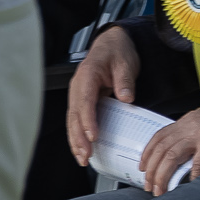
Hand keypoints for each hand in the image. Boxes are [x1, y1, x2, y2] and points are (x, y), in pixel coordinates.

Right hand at [67, 26, 140, 164]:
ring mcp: (77, 94)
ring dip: (76, 141)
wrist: (112, 42)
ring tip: (82, 157)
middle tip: (86, 155)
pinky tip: (83, 147)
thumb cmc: (118, 51)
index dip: (88, 121)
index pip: (85, 103)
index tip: (93, 136)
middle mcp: (78, 87)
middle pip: (74, 116)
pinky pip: (78, 119)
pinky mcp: (82, 100)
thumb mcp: (126, 62)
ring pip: (72, 121)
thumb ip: (125, 81)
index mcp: (87, 76)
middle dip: (78, 138)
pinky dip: (78, 134)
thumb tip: (127, 98)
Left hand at [141, 103, 199, 193]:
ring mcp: (199, 135)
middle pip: (161, 150)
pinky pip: (197, 162)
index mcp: (186, 121)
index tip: (143, 166)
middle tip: (149, 186)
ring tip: (161, 190)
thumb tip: (185, 152)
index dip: (147, 153)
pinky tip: (189, 183)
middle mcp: (188, 127)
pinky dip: (191, 175)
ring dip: (162, 176)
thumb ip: (193, 132)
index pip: (159, 137)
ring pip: (171, 157)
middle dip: (151, 171)